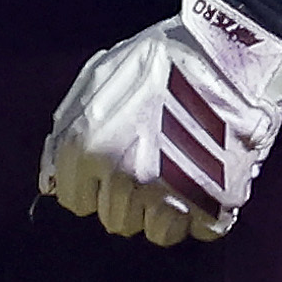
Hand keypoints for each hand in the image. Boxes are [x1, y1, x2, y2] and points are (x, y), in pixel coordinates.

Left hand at [38, 0, 281, 243]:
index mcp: (88, 148)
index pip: (76, 202)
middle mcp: (123, 177)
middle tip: (153, 166)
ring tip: (182, 178)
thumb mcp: (98, 77)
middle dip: (130, 200)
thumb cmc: (161, 56)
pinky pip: (203, 230)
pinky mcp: (216, 202)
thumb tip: (50, 179)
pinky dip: (207, 213)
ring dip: (168, 213)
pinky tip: (210, 184)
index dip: (94, 186)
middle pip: (116, 221)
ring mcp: (170, 194)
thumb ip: (67, 128)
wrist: (231, 47)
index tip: (113, 169)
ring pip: (158, 234)